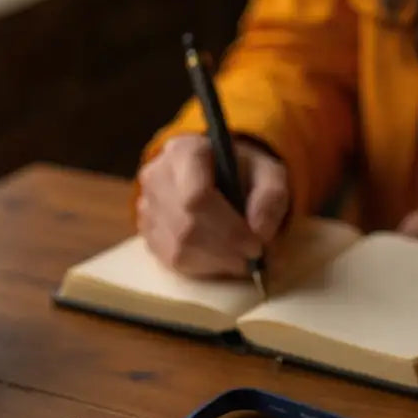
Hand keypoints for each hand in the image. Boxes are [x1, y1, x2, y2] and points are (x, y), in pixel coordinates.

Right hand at [137, 134, 289, 277]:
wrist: (220, 176)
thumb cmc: (244, 173)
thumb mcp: (270, 173)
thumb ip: (271, 197)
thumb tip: (260, 232)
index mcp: (184, 151)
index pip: (197, 197)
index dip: (229, 228)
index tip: (257, 243)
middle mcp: (156, 175)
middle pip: (187, 225)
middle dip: (225, 248)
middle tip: (253, 257)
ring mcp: (146, 205)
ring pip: (178, 246)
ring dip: (215, 261)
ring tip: (240, 260)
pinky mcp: (146, 232)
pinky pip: (170, 259)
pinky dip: (201, 267)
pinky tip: (220, 260)